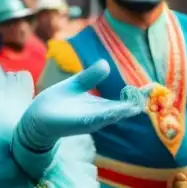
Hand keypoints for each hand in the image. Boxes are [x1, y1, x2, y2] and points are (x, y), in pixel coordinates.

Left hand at [17, 59, 149, 150]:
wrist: (35, 119)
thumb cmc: (56, 104)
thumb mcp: (75, 85)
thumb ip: (90, 77)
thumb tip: (106, 63)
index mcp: (99, 107)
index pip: (123, 102)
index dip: (137, 96)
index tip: (152, 87)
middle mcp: (97, 116)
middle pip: (120, 111)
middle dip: (135, 104)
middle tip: (151, 95)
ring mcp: (87, 121)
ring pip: (109, 116)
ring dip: (122, 111)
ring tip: (137, 104)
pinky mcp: (75, 124)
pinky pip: (92, 120)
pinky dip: (103, 116)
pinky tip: (114, 112)